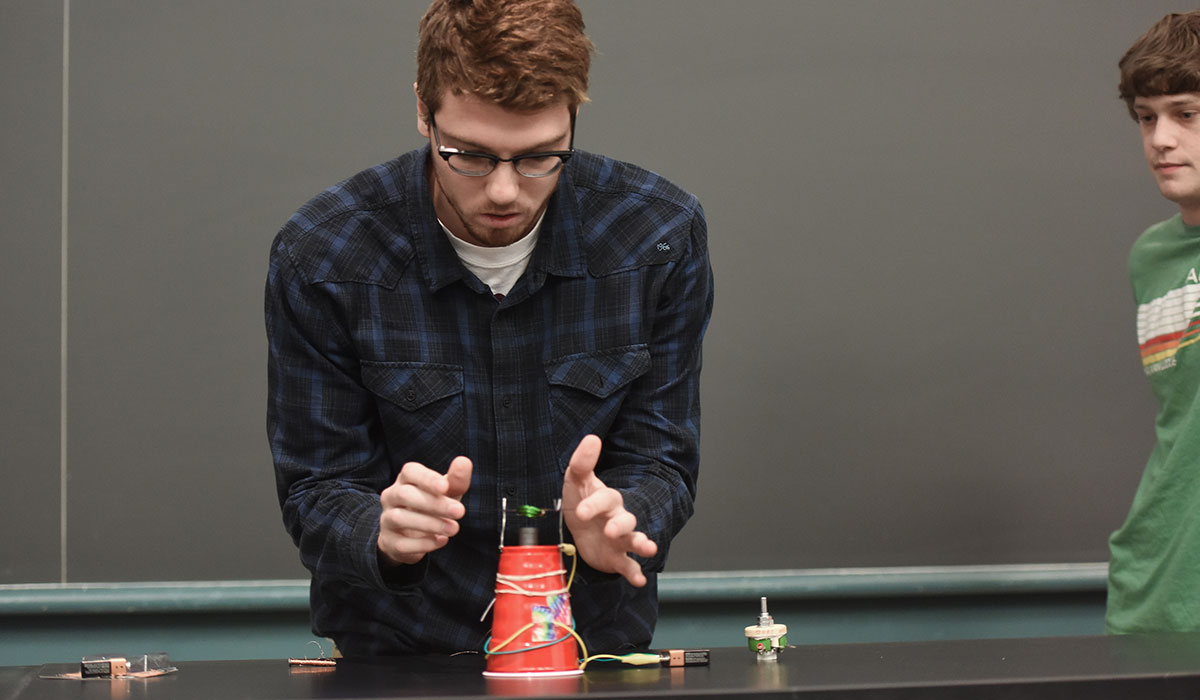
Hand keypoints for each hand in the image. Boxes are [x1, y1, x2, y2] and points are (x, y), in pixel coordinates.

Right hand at [378, 456, 471, 565]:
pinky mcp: (389, 542)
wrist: (411, 537)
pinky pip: (402, 543)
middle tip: (460, 511)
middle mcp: (391, 496)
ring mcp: (387, 520)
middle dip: (434, 503)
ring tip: (454, 528)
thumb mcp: (446, 493)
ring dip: (430, 524)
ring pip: (400, 518)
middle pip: (405, 495)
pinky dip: (424, 543)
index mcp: (405, 480)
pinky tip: (442, 540)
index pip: (410, 472)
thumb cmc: (432, 506)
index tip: (445, 487)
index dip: (427, 478)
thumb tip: (464, 461)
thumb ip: (455, 480)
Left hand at [562, 435, 657, 586]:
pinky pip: (628, 565)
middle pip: (625, 520)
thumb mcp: (575, 481)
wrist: (579, 529)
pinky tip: (640, 580)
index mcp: (607, 499)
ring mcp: (618, 539)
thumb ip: (582, 462)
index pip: (604, 499)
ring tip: (649, 549)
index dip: (593, 505)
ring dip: (641, 544)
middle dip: (620, 525)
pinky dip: (634, 573)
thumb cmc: (580, 500)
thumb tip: (592, 437)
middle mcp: (617, 518)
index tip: (579, 512)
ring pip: (633, 540)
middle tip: (610, 530)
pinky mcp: (616, 558)